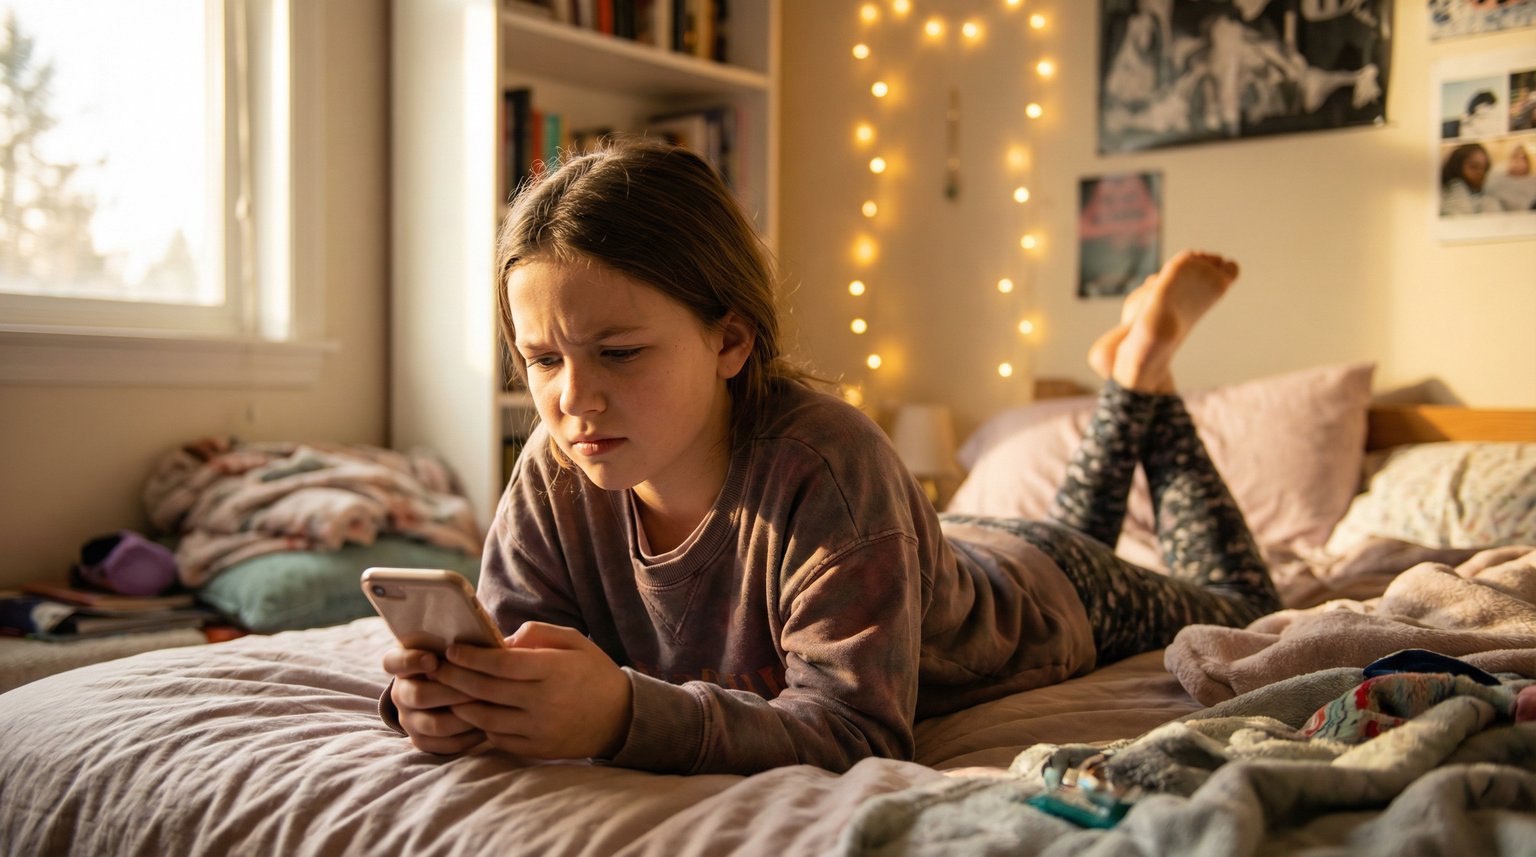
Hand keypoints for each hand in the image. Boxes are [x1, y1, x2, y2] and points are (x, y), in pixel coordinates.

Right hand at [383, 647, 486, 754]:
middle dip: (453, 692)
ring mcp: (409, 719)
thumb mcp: (455, 646)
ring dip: (465, 715)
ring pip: (435, 724)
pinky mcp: (423, 741)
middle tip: (481, 687)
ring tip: (490, 706)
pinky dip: (469, 737)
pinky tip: (488, 725)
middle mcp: (400, 693)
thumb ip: (465, 642)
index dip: (410, 661)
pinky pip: (445, 745)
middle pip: (419, 696)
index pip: (392, 662)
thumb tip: (502, 645)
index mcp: (402, 665)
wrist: (452, 688)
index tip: (433, 659)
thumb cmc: (458, 660)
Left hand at [432, 621, 633, 760]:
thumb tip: (500, 640)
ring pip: (485, 718)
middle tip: (437, 668)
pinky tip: (473, 712)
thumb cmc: (593, 673)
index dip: (471, 657)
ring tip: (448, 691)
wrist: (621, 717)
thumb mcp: (574, 641)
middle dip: (455, 678)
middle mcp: (543, 702)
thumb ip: (538, 633)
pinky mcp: (536, 749)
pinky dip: (481, 725)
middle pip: (486, 690)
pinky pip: (497, 738)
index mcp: (553, 671)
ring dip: (461, 704)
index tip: (452, 650)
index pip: (501, 664)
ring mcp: (538, 729)